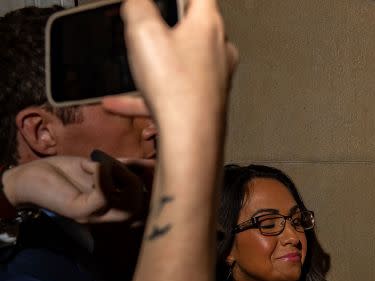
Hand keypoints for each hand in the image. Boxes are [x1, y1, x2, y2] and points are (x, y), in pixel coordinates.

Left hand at [0, 156, 148, 222]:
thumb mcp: (99, 167)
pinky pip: (104, 197)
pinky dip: (103, 175)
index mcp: (114, 208)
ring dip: (123, 178)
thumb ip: (121, 168)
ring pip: (130, 207)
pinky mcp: (81, 211)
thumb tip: (151, 163)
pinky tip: (93, 163)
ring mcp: (95, 217)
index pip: (147, 208)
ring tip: (105, 164)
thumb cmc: (61, 173)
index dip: (154, 185)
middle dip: (137, 180)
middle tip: (118, 162)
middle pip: (143, 209)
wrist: (26, 178)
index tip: (151, 165)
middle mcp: (108, 217)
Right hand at [118, 0, 237, 129]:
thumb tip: (138, 1)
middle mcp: (219, 49)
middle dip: (170, 22)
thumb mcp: (143, 32)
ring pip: (181, 59)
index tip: (169, 0)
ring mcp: (215, 76)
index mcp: (208, 24)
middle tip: (148, 23)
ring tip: (135, 61)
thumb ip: (138, 6)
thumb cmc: (177, 89)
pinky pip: (173, 89)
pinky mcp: (206, 99)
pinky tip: (121, 102)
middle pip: (194, 25)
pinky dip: (148, 92)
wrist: (191, 139)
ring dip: (155, 59)